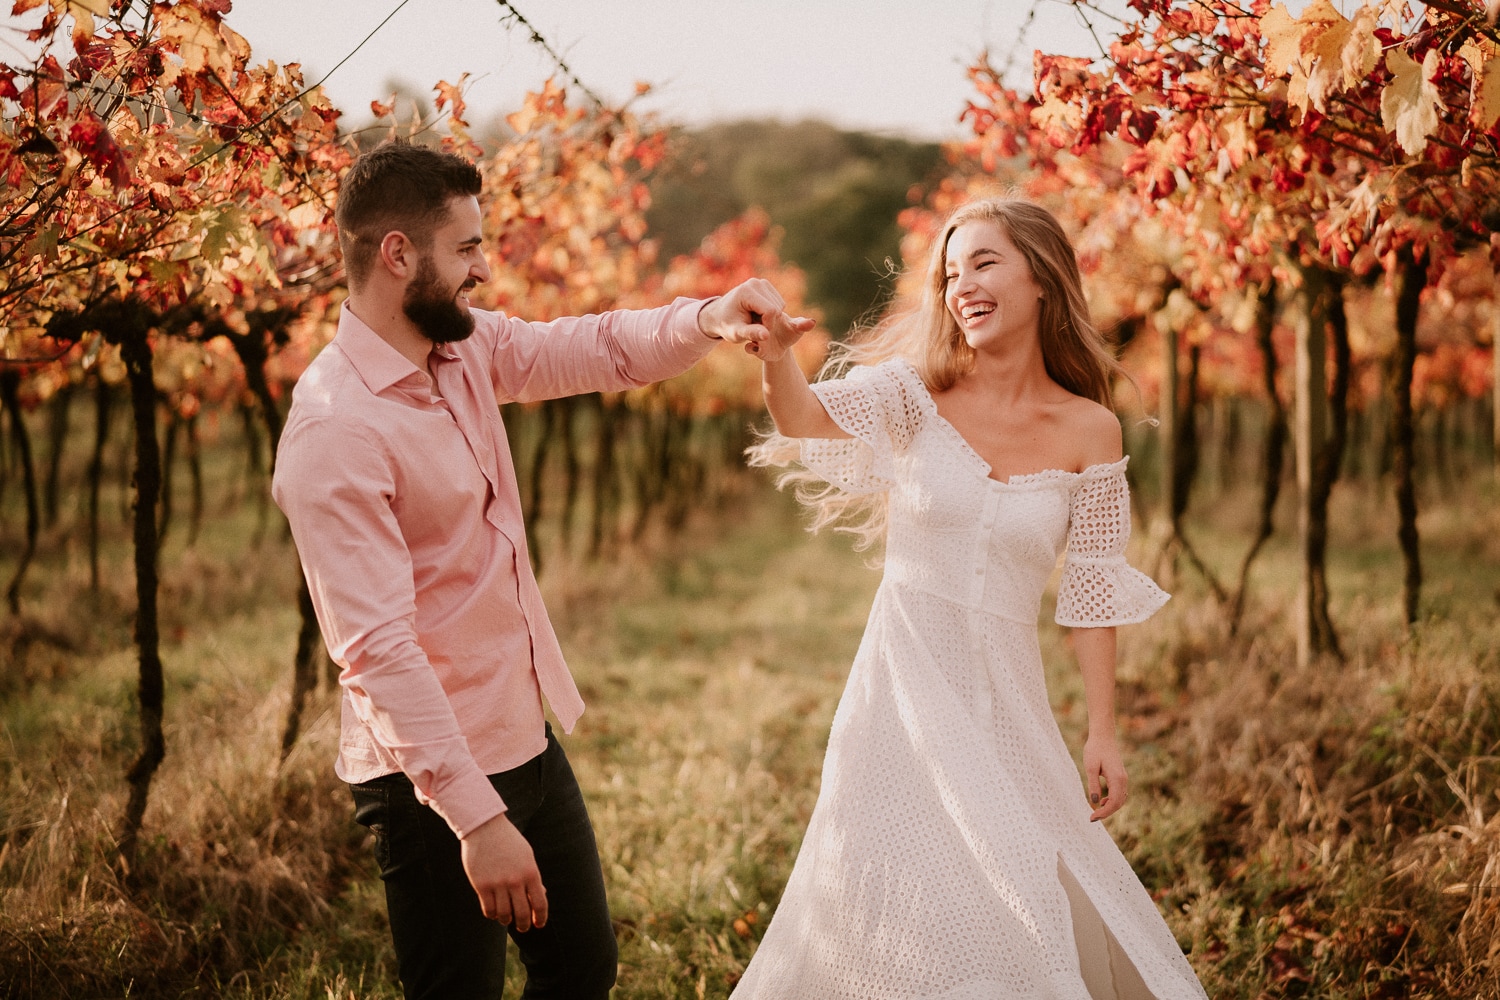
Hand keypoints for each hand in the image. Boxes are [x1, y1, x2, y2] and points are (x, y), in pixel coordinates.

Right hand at [460, 813, 547, 930]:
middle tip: (523, 927)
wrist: (484, 827)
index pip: (539, 903)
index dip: (541, 918)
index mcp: (530, 872)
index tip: (539, 924)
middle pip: (522, 913)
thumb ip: (532, 877)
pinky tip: (494, 912)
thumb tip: (540, 896)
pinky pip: (488, 909)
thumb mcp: (526, 856)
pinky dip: (493, 915)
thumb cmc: (508, 841)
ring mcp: (497, 884)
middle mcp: (515, 880)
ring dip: (506, 920)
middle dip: (524, 924)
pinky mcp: (481, 885)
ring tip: (507, 919)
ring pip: (504, 914)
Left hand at [698, 278, 812, 347]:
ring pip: (780, 305)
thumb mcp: (736, 333)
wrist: (719, 314)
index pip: (771, 311)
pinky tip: (758, 314)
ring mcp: (761, 282)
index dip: (768, 325)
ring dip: (770, 317)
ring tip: (754, 320)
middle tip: (753, 326)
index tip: (756, 333)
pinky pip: (779, 303)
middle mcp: (755, 283)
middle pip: (777, 308)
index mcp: (746, 292)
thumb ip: (751, 334)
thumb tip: (767, 335)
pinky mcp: (765, 285)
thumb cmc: (726, 325)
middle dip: (769, 321)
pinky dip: (772, 312)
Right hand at [746, 309, 815, 361]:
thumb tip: (813, 322)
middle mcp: (754, 321)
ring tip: (766, 337)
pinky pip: (749, 347)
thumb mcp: (795, 328)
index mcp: (763, 311)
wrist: (778, 349)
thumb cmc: (787, 332)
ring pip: (751, 332)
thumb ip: (801, 324)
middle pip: (758, 320)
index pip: (768, 309)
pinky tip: (757, 348)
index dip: (776, 315)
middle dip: (768, 325)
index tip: (777, 318)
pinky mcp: (752, 349)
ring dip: (761, 336)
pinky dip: (752, 348)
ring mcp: (752, 334)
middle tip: (771, 329)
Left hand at [1083, 733, 1127, 821]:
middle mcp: (1123, 780)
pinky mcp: (1120, 776)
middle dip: (1106, 813)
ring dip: (1110, 807)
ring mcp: (1123, 778)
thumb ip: (1093, 784)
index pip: (1113, 803)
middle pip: (1118, 803)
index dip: (1104, 813)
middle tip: (1092, 818)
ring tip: (1096, 812)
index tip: (1092, 817)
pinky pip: (1119, 793)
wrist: (1103, 736)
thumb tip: (1095, 802)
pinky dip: (1112, 800)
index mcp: (1117, 779)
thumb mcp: (1091, 767)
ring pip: (1120, 799)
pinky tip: (1102, 800)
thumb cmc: (1095, 749)